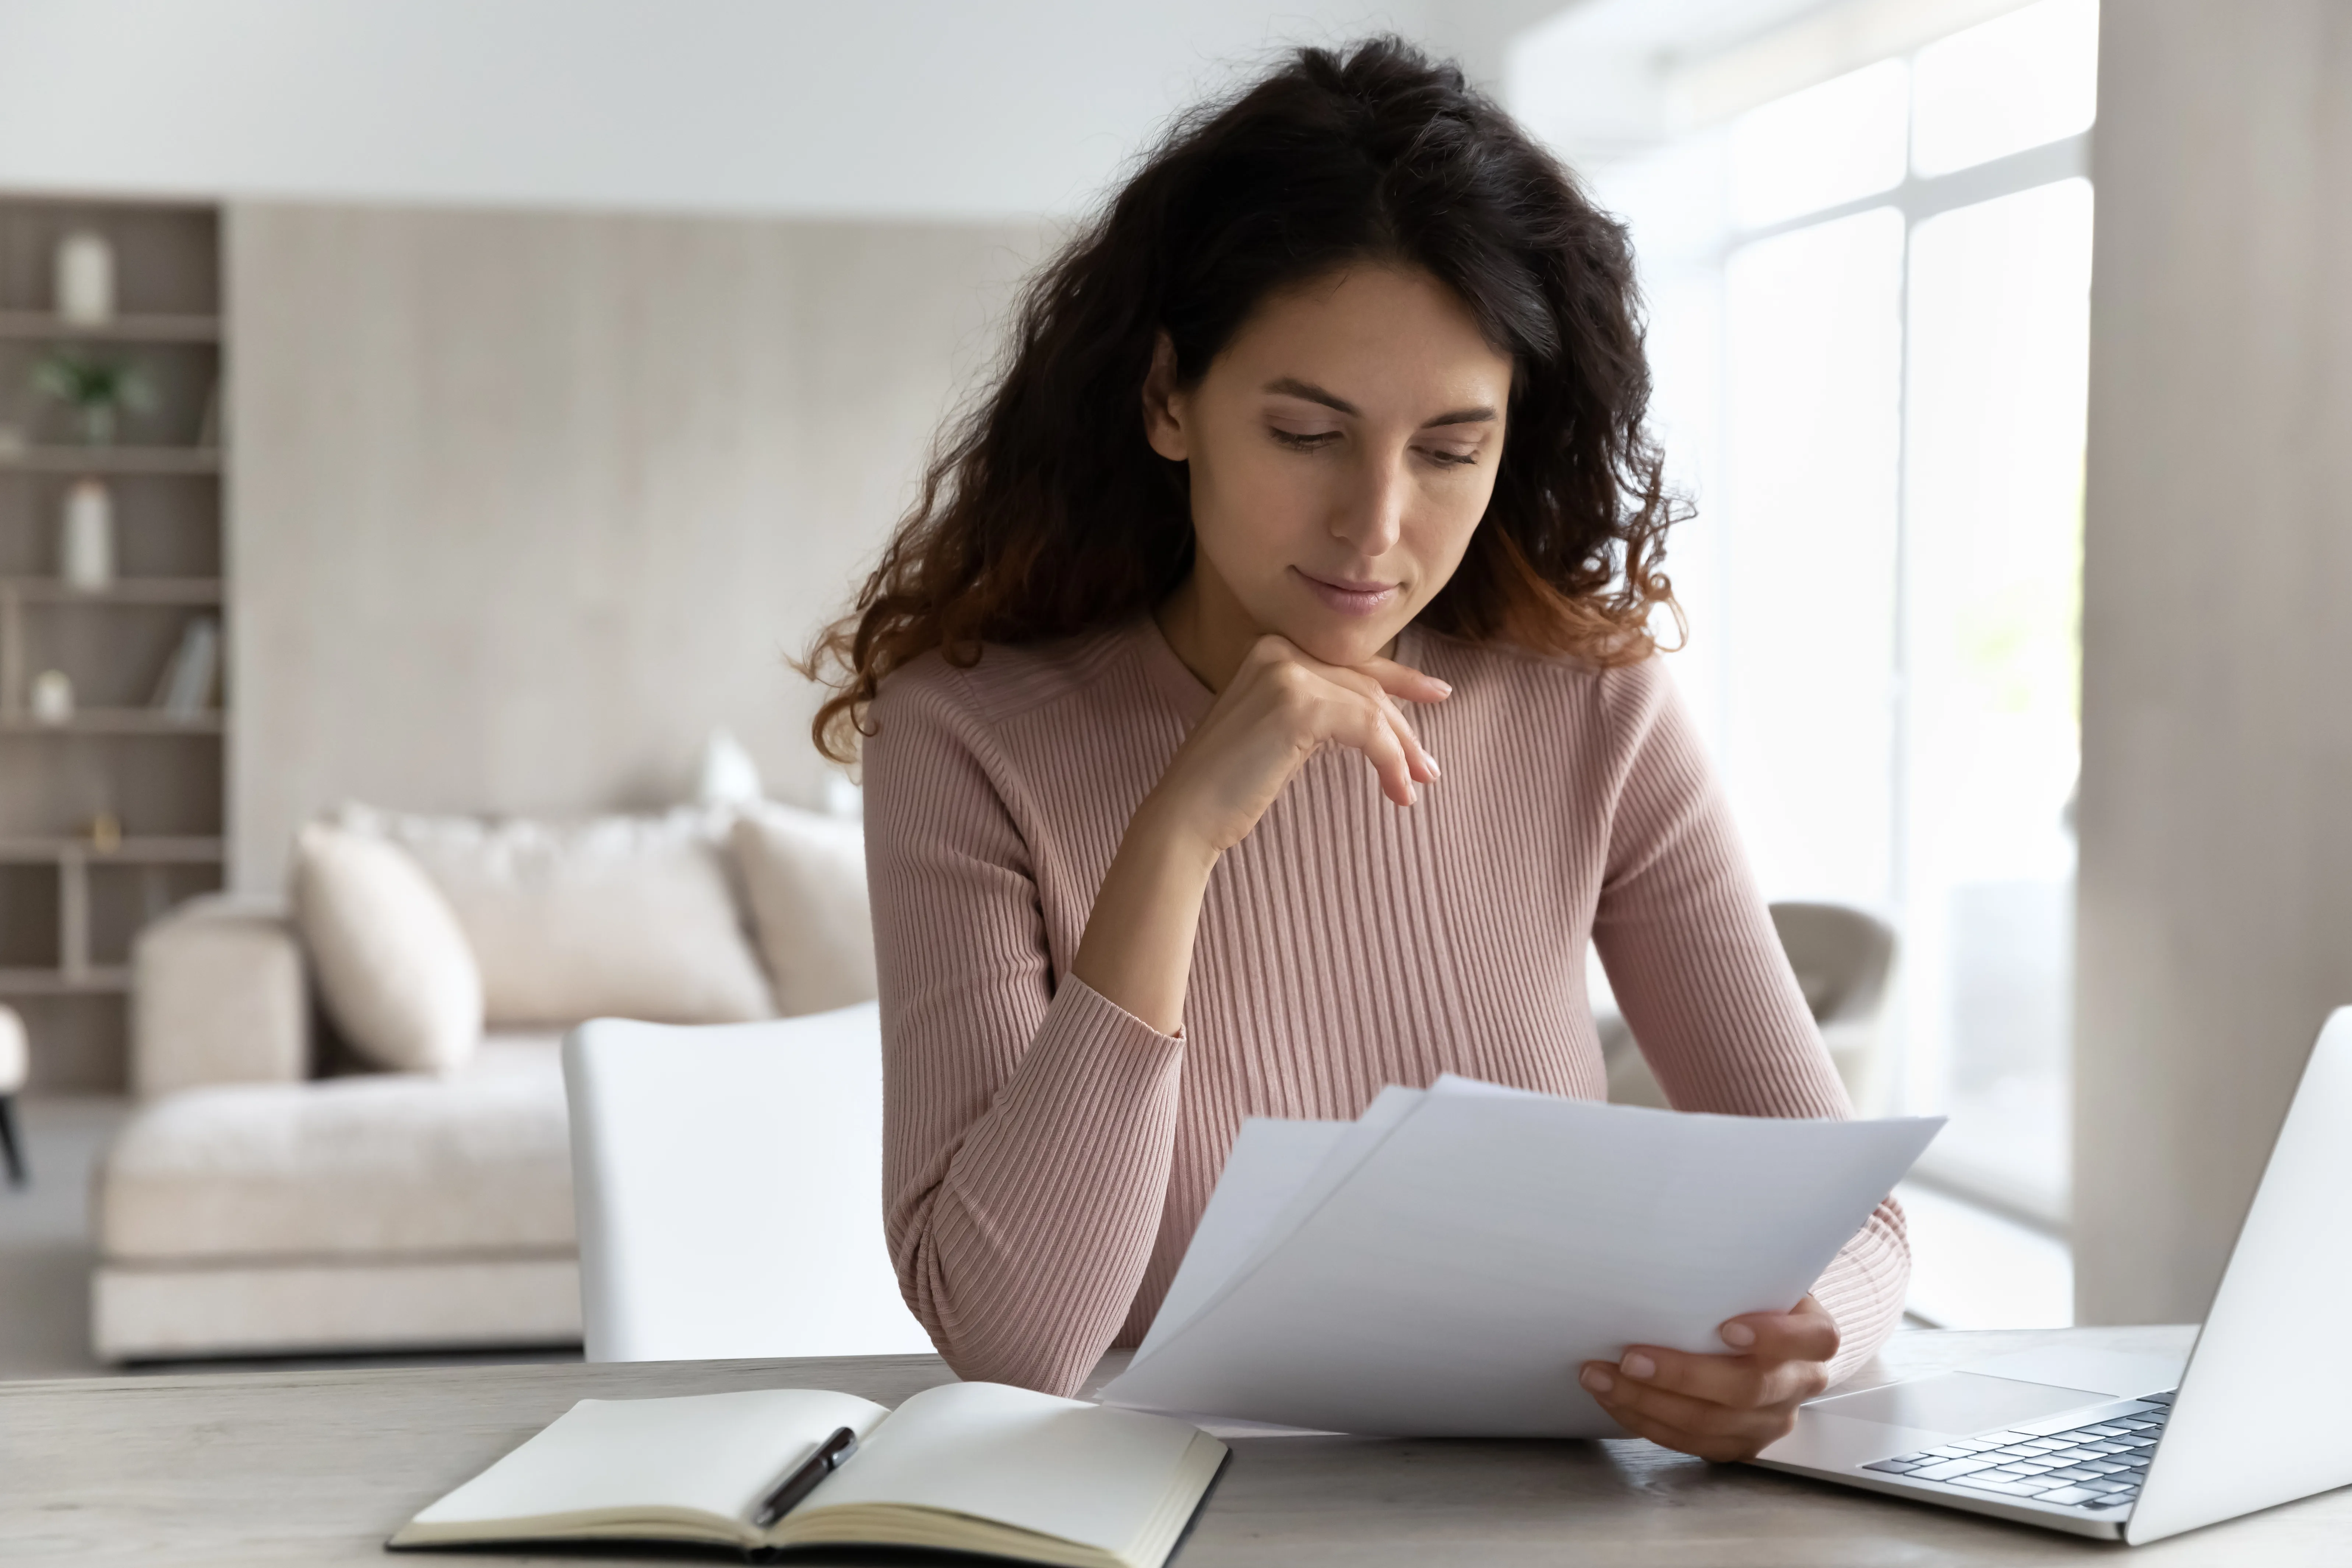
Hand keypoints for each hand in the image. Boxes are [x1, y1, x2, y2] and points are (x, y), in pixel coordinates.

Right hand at [1149, 633, 1448, 854]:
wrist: (1186, 814)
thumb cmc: (1230, 784)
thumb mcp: (1278, 731)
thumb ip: (1317, 708)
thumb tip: (1378, 715)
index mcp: (1270, 649)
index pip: (1349, 662)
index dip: (1398, 679)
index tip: (1435, 693)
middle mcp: (1277, 649)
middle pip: (1364, 684)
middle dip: (1403, 727)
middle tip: (1429, 767)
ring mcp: (1286, 673)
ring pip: (1371, 707)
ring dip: (1402, 750)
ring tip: (1418, 784)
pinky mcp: (1298, 704)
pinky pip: (1367, 728)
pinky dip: (1390, 760)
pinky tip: (1397, 790)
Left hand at [1578, 1295, 1839, 1461]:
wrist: (1763, 1336)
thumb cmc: (1749, 1297)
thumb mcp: (1757, 1275)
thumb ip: (1735, 1269)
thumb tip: (1670, 1239)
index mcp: (1814, 1336)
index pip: (1814, 1338)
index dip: (1775, 1336)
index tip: (1726, 1328)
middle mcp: (1799, 1383)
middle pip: (1749, 1389)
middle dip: (1682, 1376)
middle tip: (1629, 1358)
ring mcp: (1771, 1420)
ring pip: (1713, 1424)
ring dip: (1648, 1403)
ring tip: (1601, 1377)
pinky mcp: (1740, 1444)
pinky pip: (1693, 1443)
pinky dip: (1647, 1421)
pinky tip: (1614, 1398)